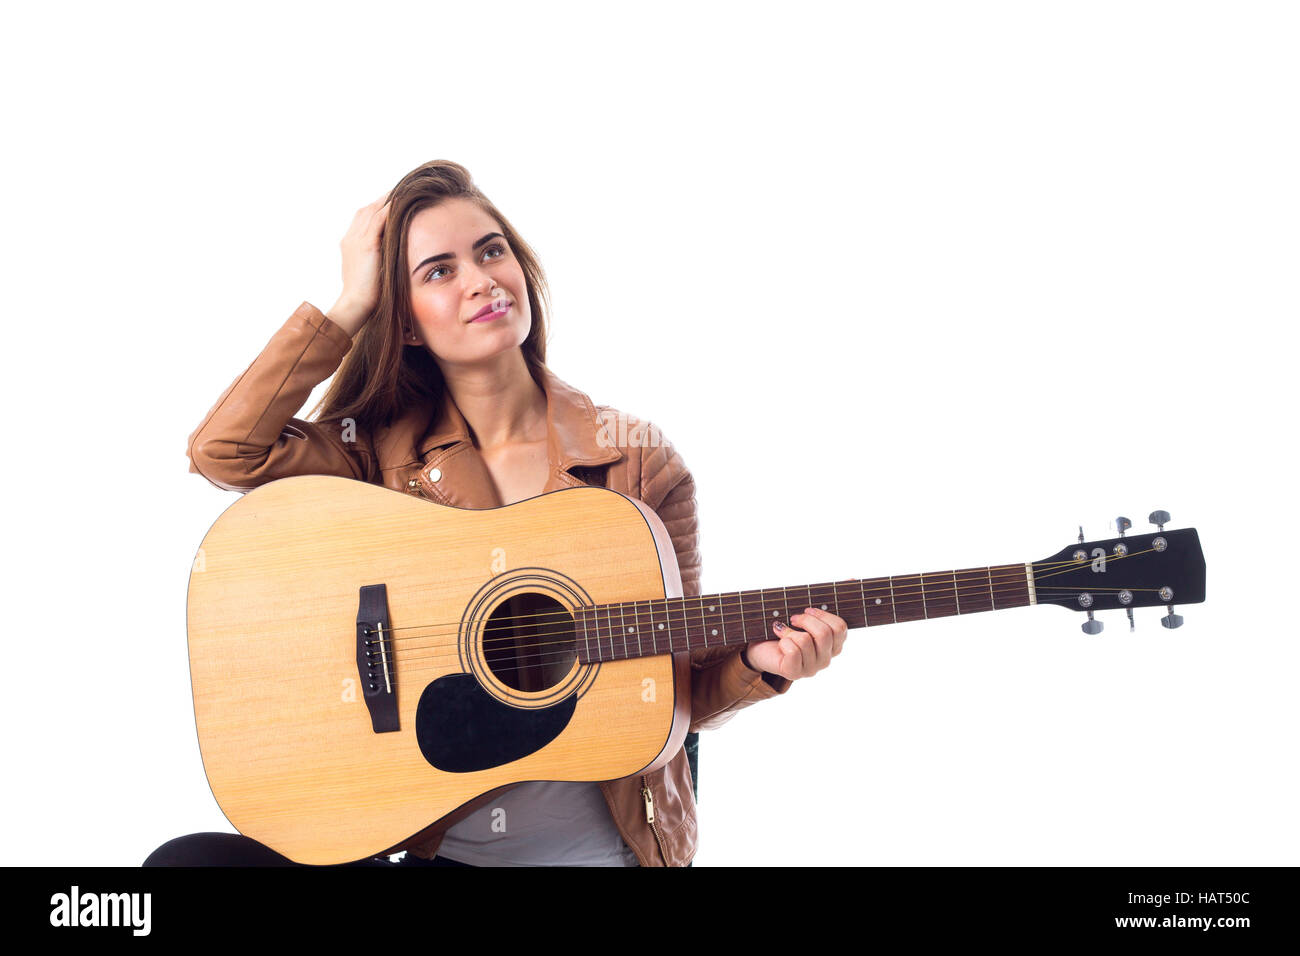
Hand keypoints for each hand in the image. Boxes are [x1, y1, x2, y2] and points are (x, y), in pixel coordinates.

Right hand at [327, 195, 390, 336]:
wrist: (355, 305)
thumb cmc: (365, 296)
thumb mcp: (371, 273)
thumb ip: (377, 261)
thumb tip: (391, 260)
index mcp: (350, 243)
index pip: (364, 218)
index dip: (378, 209)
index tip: (393, 203)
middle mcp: (351, 237)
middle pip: (367, 210)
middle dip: (383, 200)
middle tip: (401, 191)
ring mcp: (357, 240)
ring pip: (372, 211)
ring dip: (387, 200)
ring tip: (404, 191)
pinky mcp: (366, 245)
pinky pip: (377, 220)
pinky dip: (388, 209)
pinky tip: (400, 202)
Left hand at [743, 607, 845, 680]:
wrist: (759, 645)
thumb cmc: (785, 627)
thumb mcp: (806, 611)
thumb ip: (828, 597)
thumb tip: (851, 579)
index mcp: (833, 645)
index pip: (840, 628)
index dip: (822, 614)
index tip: (807, 609)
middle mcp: (826, 658)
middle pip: (825, 634)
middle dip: (805, 620)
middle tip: (793, 618)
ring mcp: (811, 668)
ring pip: (806, 641)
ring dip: (790, 631)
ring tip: (783, 632)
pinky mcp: (794, 672)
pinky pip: (793, 651)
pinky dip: (783, 641)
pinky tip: (779, 642)